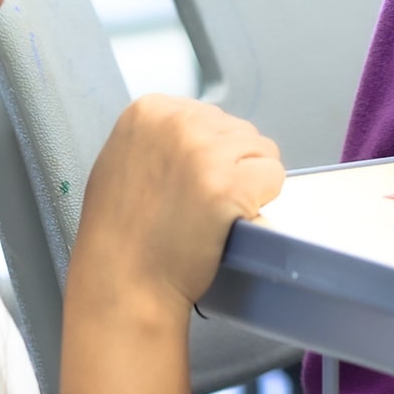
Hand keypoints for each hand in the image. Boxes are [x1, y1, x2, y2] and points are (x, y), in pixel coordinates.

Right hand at [72, 95, 284, 312]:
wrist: (122, 283)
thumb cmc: (120, 232)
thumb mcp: (124, 159)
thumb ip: (160, 136)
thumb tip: (199, 128)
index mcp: (149, 111)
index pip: (211, 115)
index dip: (209, 152)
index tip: (189, 181)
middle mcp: (177, 122)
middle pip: (239, 130)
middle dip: (231, 165)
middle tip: (201, 203)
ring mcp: (204, 152)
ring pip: (262, 150)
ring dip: (249, 182)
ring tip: (213, 212)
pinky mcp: (229, 184)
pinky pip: (274, 176)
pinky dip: (262, 200)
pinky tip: (232, 219)